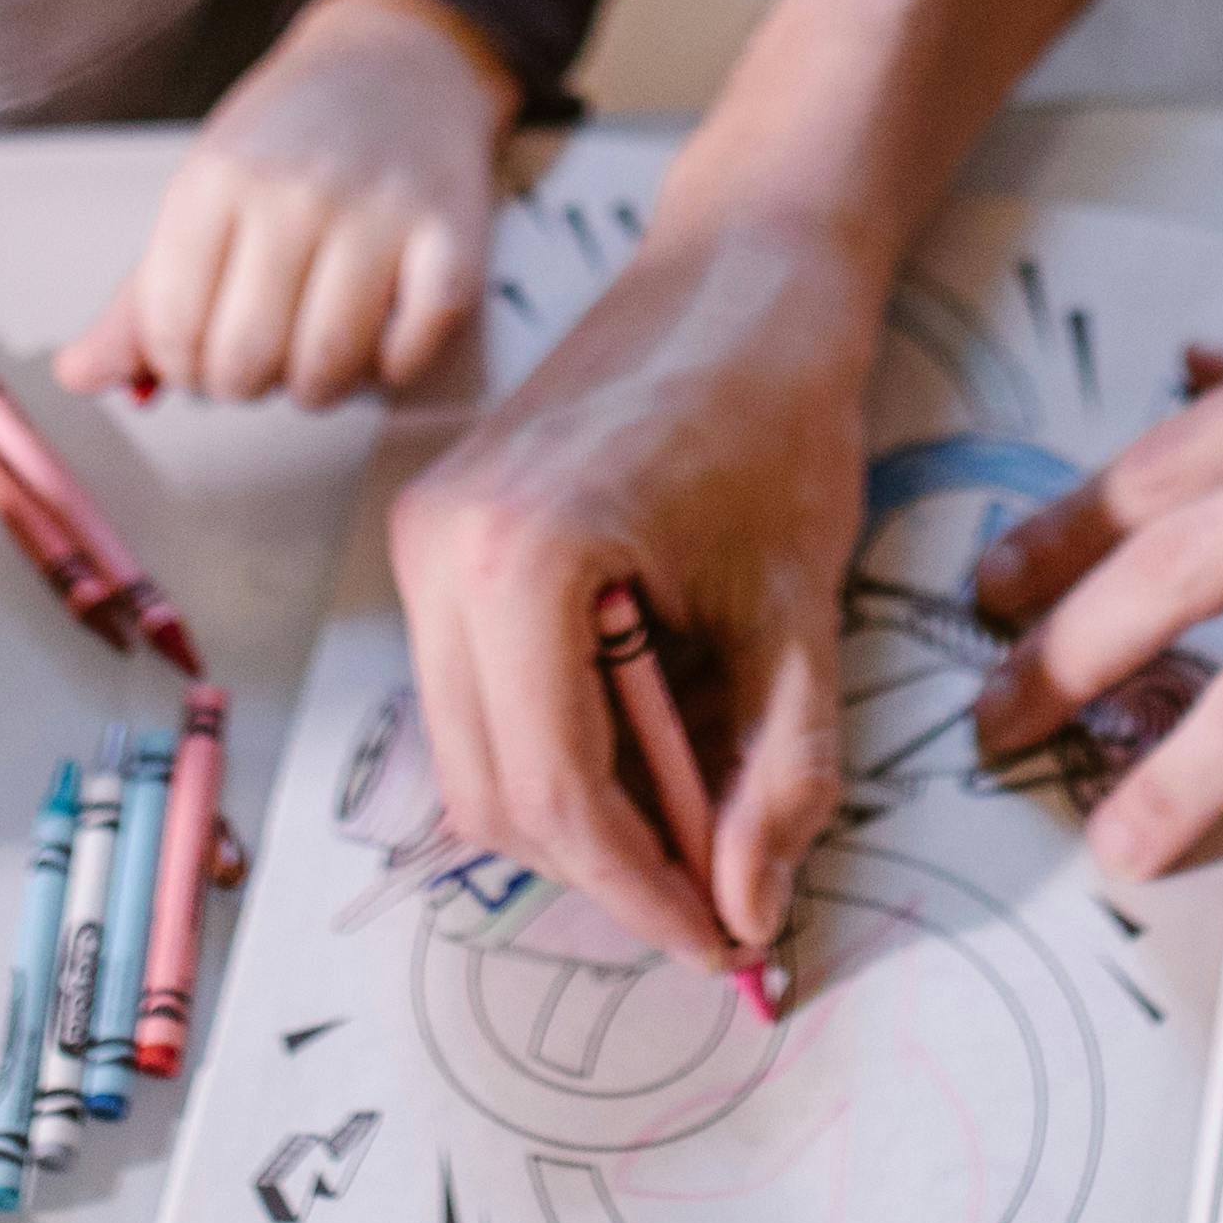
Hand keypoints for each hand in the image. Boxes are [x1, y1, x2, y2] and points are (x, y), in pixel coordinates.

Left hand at [59, 0, 512, 407]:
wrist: (404, 63)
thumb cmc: (293, 138)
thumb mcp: (205, 191)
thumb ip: (143, 295)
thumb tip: (80, 375)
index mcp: (218, 177)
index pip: (171, 328)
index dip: (179, 365)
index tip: (199, 350)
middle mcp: (297, 192)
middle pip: (245, 362)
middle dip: (243, 384)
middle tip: (257, 353)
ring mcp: (380, 215)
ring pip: (325, 372)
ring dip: (312, 387)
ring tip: (312, 350)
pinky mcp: (453, 239)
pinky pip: (407, 357)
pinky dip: (386, 371)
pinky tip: (375, 337)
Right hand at [384, 205, 883, 970]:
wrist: (741, 277)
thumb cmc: (780, 415)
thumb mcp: (801, 611)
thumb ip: (780, 772)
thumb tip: (749, 910)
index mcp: (522, 557)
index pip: (556, 796)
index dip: (642, 895)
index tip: (724, 945)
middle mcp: (440, 551)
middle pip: (493, 795)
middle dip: (606, 869)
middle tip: (719, 902)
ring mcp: (422, 541)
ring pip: (471, 756)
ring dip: (577, 813)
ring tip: (696, 820)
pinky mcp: (434, 536)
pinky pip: (473, 694)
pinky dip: (553, 745)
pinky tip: (650, 736)